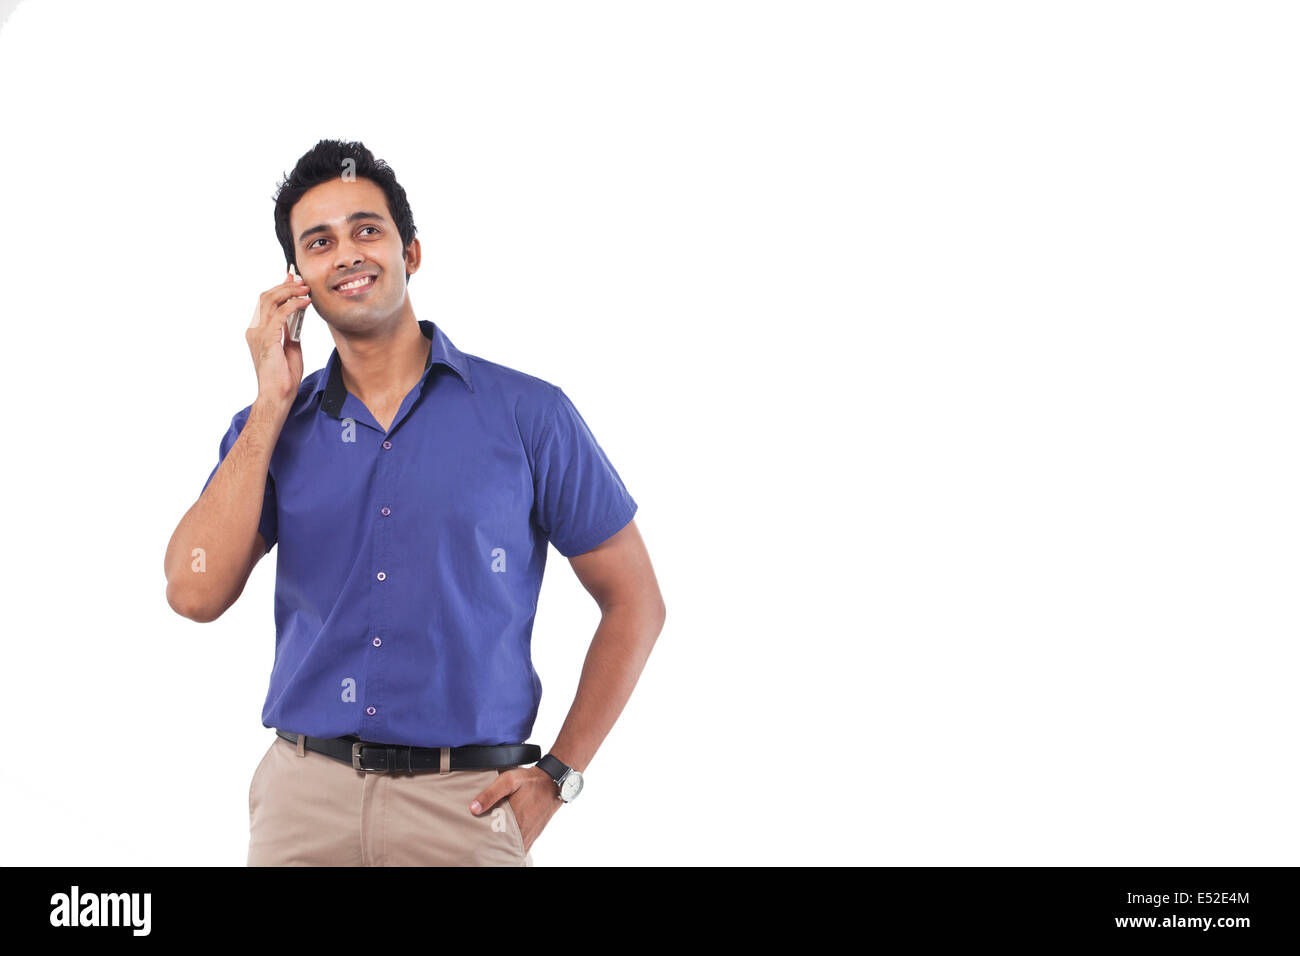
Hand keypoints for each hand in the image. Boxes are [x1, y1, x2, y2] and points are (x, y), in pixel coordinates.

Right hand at [248, 270, 307, 407]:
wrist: (278, 394)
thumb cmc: (284, 376)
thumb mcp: (291, 347)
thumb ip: (291, 331)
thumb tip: (297, 315)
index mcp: (259, 331)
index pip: (267, 303)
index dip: (280, 288)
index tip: (293, 278)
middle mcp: (255, 330)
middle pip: (267, 297)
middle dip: (285, 285)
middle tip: (302, 280)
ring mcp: (259, 333)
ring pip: (271, 301)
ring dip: (289, 291)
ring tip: (305, 288)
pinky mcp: (268, 338)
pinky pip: (280, 314)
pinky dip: (293, 305)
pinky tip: (305, 302)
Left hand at [470, 766, 562, 854]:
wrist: (552, 783)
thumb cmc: (530, 781)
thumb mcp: (509, 780)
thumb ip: (490, 794)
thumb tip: (473, 809)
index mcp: (514, 823)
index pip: (492, 840)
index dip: (482, 838)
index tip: (475, 834)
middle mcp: (522, 834)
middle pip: (500, 846)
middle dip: (490, 842)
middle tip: (480, 835)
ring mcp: (528, 837)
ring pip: (509, 848)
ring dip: (500, 843)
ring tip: (490, 835)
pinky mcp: (532, 836)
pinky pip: (519, 847)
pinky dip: (509, 844)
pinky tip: (502, 836)